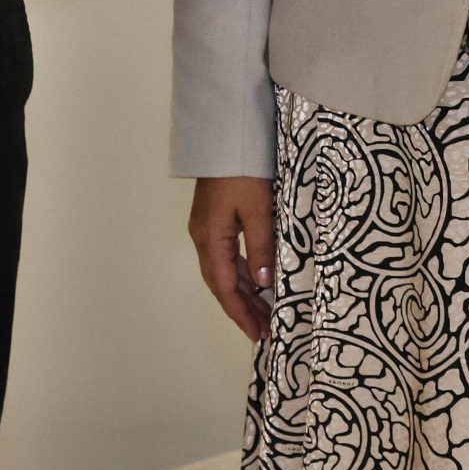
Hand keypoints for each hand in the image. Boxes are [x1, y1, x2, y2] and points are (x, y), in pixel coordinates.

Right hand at [189, 175, 275, 342]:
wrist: (225, 135)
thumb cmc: (242, 169)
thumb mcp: (258, 209)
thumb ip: (260, 247)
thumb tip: (263, 283)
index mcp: (210, 238)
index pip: (225, 288)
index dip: (241, 314)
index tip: (257, 334)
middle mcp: (203, 237)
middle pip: (222, 283)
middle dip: (242, 309)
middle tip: (265, 331)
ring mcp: (207, 227)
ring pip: (224, 271)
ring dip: (243, 293)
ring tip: (264, 313)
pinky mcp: (214, 218)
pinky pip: (226, 255)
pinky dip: (241, 273)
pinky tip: (256, 280)